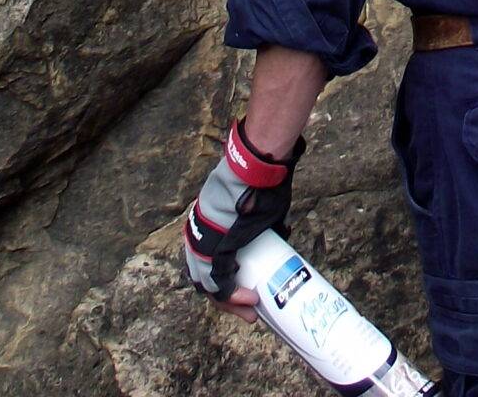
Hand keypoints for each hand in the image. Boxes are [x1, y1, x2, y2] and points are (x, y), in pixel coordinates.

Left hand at [182, 119, 299, 302]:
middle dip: (227, 298)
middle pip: (204, 275)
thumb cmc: (261, 181)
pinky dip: (231, 295)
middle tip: (249, 310)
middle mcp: (198, 233)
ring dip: (229, 301)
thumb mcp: (255, 206)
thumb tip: (279, 233)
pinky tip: (248, 299)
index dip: (224, 278)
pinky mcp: (213, 245)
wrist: (256, 168)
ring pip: (207, 282)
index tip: (245, 288)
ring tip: (251, 310)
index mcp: (206, 223)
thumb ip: (260, 222)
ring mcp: (203, 239)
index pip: (206, 259)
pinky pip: (217, 280)